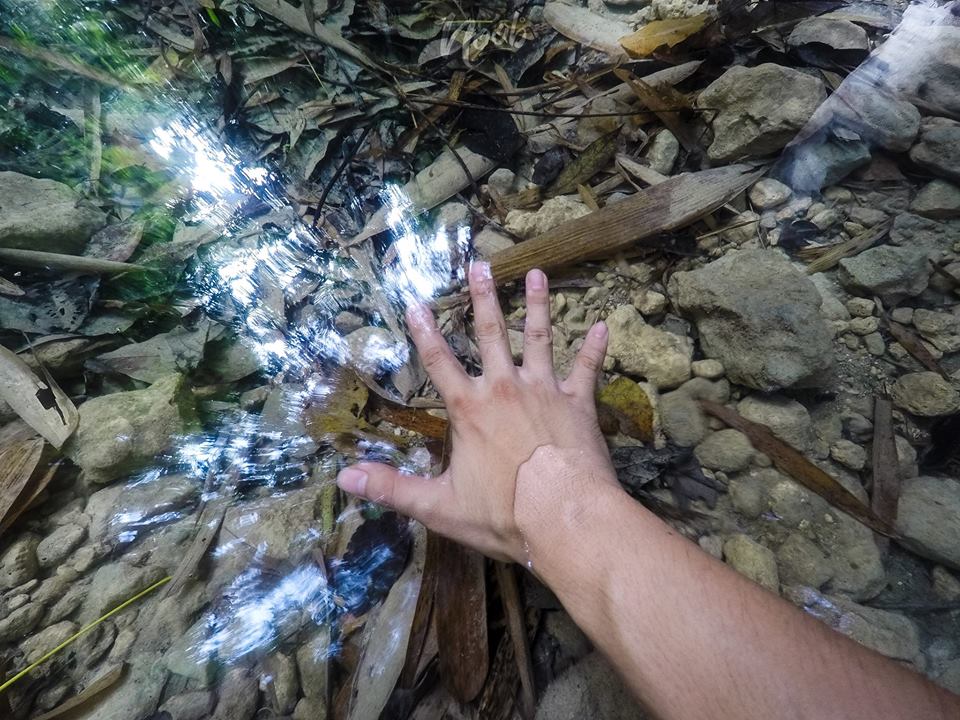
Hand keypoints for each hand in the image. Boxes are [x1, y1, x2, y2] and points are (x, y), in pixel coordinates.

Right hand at [336, 262, 618, 563]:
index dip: (424, 332)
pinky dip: (595, 348)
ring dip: (538, 305)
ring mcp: (545, 391)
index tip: (416, 302)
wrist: (564, 515)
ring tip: (537, 273)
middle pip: (491, 334)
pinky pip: (587, 369)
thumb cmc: (502, 513)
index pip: (439, 362)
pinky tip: (605, 326)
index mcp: (470, 409)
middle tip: (481, 264)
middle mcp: (505, 388)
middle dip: (484, 298)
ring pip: (540, 338)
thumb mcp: (438, 505)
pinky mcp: (578, 403)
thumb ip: (392, 488)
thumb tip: (344, 478)